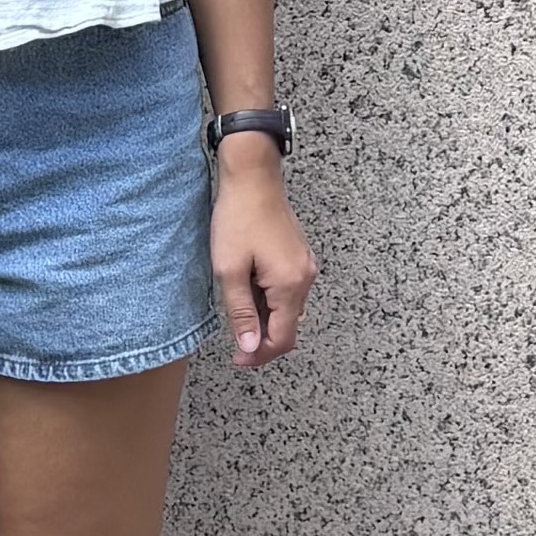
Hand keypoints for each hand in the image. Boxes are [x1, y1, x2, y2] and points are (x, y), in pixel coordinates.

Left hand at [212, 144, 314, 367]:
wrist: (252, 175)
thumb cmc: (239, 217)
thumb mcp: (230, 270)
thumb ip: (241, 313)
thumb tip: (249, 348)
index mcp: (290, 284)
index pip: (282, 338)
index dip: (259, 355)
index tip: (238, 360)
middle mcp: (304, 277)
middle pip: (288, 325)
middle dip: (261, 339)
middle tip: (234, 342)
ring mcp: (304, 264)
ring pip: (287, 308)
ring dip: (264, 318)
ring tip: (236, 307)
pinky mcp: (297, 254)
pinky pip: (287, 290)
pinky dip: (269, 300)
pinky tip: (248, 288)